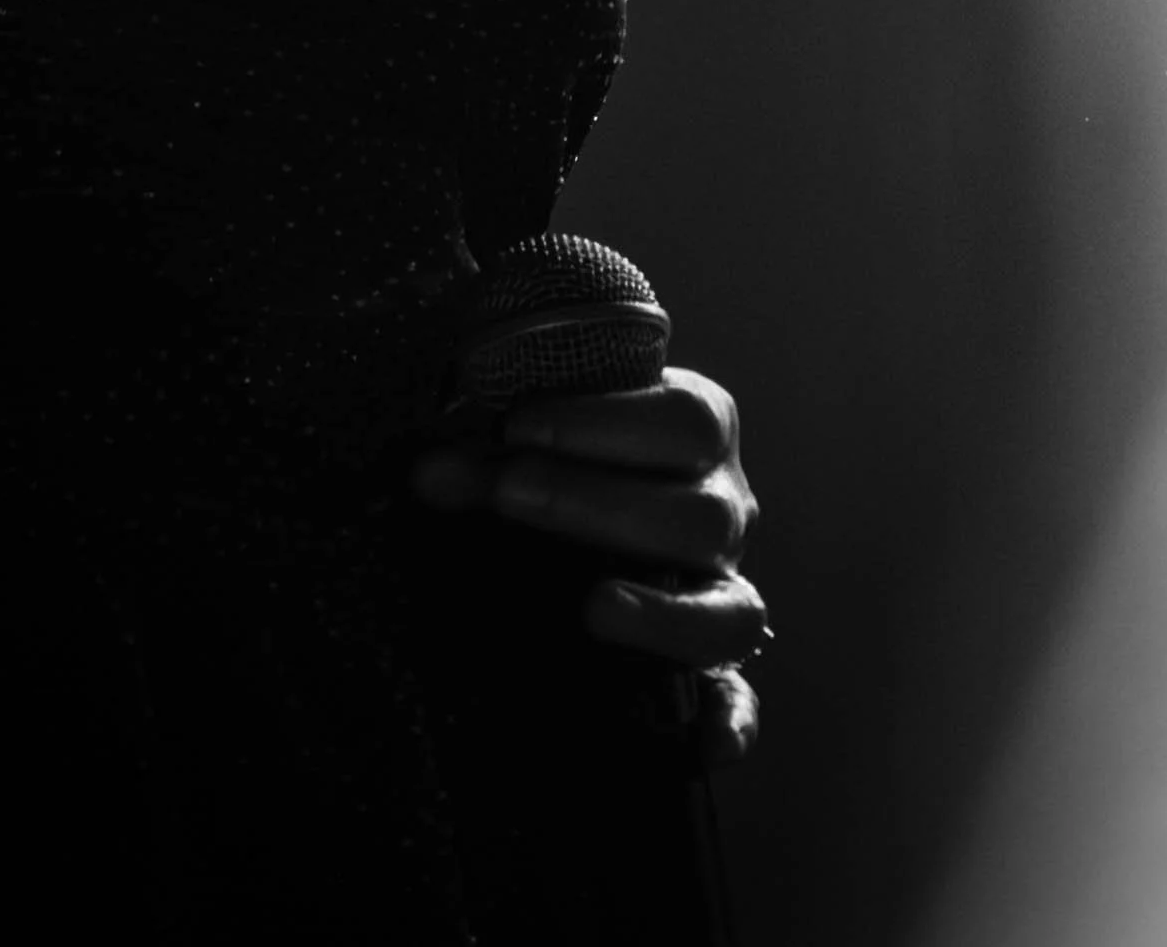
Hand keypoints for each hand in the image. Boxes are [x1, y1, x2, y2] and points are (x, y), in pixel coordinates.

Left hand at [411, 365, 767, 770]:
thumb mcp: (539, 448)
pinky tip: (707, 746)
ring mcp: (724, 592)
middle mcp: (725, 514)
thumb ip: (488, 464)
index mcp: (700, 436)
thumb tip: (428, 477)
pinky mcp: (715, 667)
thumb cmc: (568, 460)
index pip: (685, 421)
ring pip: (732, 614)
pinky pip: (739, 702)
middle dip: (600, 503)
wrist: (597, 514)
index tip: (517, 426)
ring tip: (595, 610)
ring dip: (664, 617)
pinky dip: (731, 722)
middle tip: (511, 494)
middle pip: (700, 516)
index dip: (605, 424)